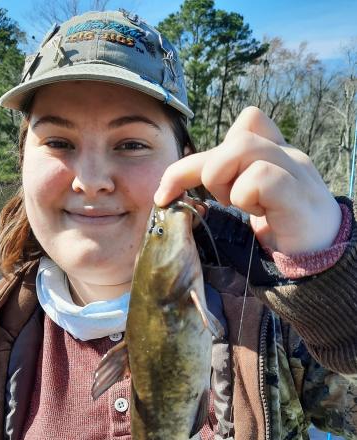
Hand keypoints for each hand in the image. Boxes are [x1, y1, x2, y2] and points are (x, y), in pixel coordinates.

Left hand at [154, 106, 341, 255]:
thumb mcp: (247, 201)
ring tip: (240, 206)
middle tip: (219, 202)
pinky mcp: (298, 195)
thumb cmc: (280, 231)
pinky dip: (245, 196)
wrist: (321, 260)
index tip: (169, 192)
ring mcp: (295, 171)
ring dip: (224, 181)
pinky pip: (262, 176)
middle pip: (237, 134)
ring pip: (243, 146)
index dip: (196, 157)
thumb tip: (174, 188)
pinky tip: (256, 214)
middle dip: (207, 170)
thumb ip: (224, 184)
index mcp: (273, 153)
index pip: (238, 128)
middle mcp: (286, 154)